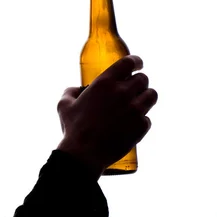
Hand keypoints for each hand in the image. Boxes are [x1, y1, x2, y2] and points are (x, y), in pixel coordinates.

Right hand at [56, 55, 157, 177]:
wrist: (84, 154)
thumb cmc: (73, 128)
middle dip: (139, 82)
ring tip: (138, 103)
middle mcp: (122, 93)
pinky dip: (141, 120)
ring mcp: (134, 110)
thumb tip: (77, 89)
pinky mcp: (141, 126)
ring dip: (146, 97)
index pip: (129, 62)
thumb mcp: (64, 105)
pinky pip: (148, 118)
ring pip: (152, 95)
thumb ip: (70, 92)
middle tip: (133, 89)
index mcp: (104, 83)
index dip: (136, 61)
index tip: (138, 65)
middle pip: (143, 79)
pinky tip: (132, 125)